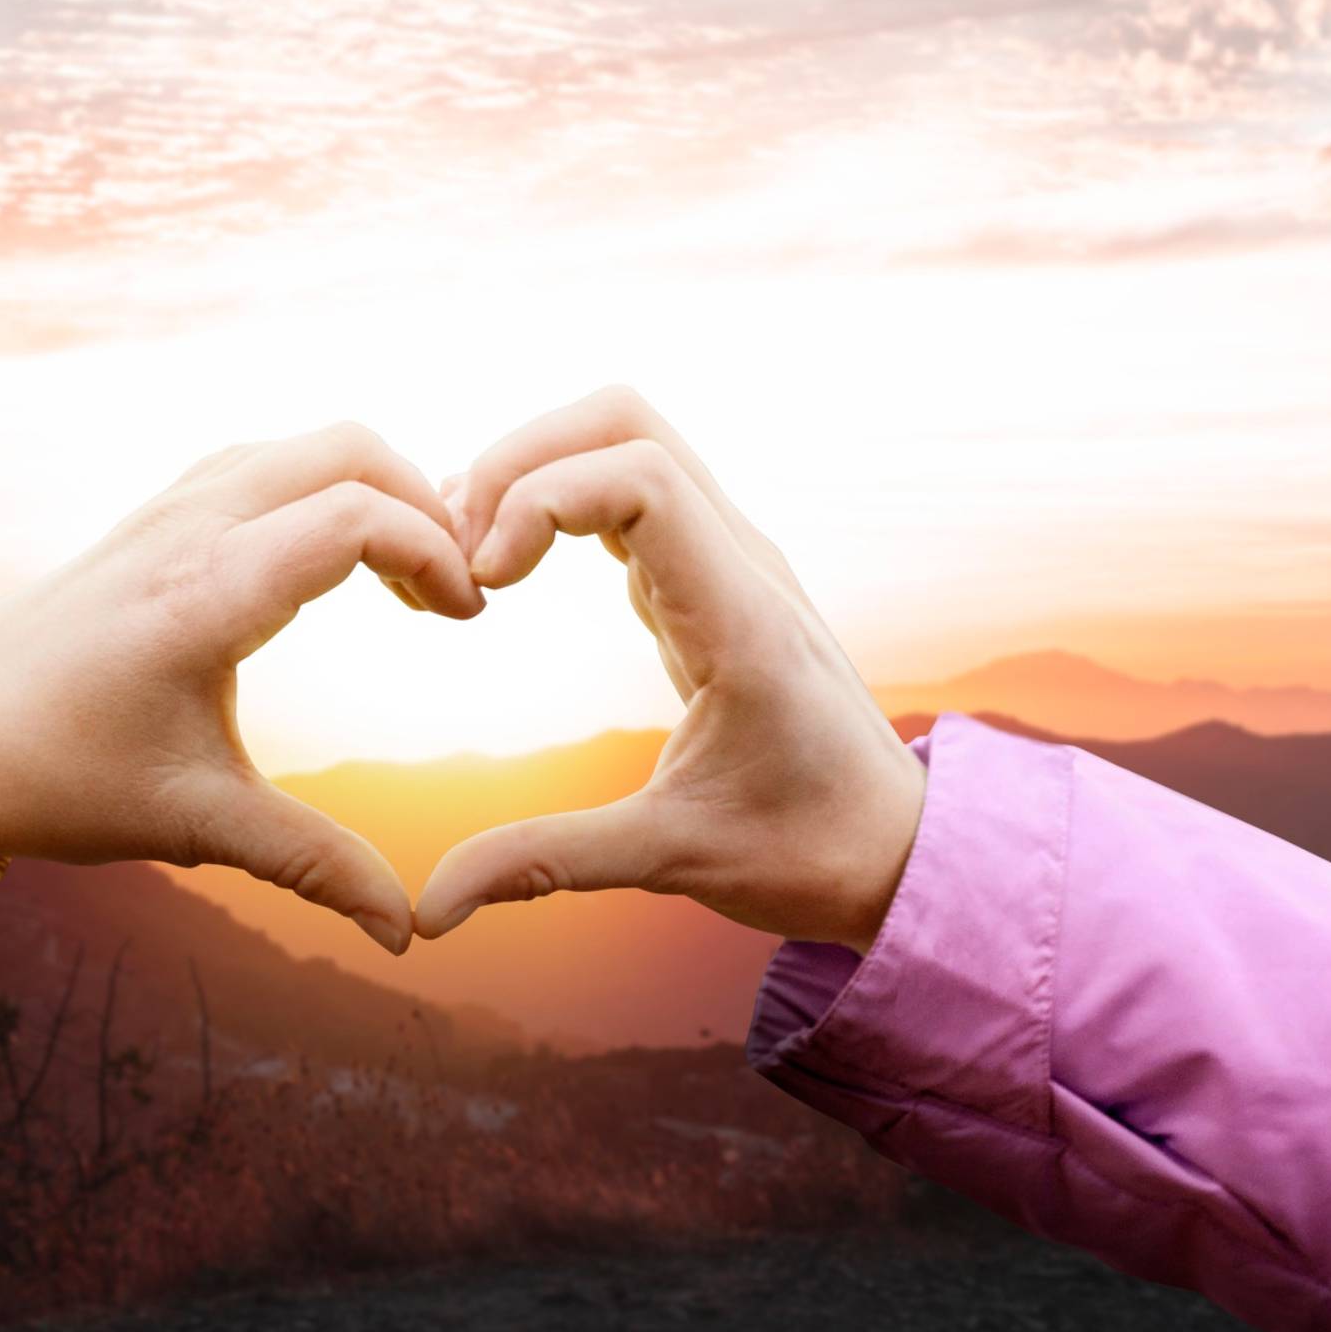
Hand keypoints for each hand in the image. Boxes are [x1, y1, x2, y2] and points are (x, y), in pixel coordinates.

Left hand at [0, 423, 484, 955]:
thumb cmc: (62, 776)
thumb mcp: (194, 823)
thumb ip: (311, 865)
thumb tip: (405, 934)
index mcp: (204, 594)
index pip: (355, 517)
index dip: (435, 555)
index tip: (465, 620)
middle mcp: (190, 528)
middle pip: (347, 448)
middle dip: (424, 503)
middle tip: (450, 590)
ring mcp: (170, 508)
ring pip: (308, 443)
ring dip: (376, 489)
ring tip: (407, 580)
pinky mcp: (159, 512)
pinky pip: (268, 460)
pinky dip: (326, 485)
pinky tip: (337, 560)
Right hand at [415, 387, 924, 955]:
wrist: (898, 850)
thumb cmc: (805, 853)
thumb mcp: (672, 861)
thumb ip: (547, 865)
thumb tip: (431, 910)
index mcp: (740, 617)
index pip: (642, 477)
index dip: (541, 497)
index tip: (485, 580)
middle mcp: (742, 563)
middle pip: (626, 421)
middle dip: (523, 457)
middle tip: (458, 548)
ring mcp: (730, 560)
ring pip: (628, 440)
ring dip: (538, 471)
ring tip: (471, 555)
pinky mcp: (711, 577)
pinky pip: (631, 491)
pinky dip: (559, 499)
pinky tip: (506, 563)